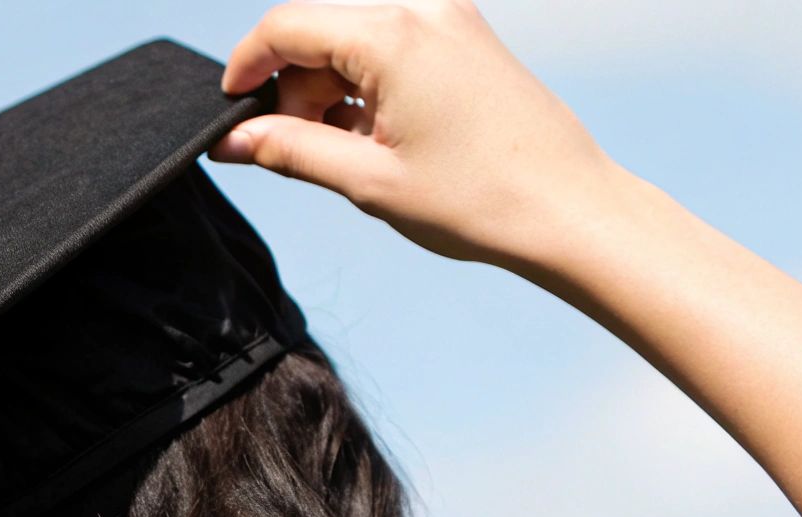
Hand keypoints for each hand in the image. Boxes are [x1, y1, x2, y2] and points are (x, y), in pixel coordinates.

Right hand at [214, 0, 616, 267]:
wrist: (571, 210)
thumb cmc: (481, 200)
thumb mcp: (368, 180)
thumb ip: (290, 149)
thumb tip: (233, 139)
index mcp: (393, 34)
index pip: (286, 26)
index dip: (246, 67)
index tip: (231, 111)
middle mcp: (423, 8)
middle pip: (320, 27)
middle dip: (293, 83)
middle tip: (296, 148)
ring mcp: (451, 18)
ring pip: (354, 35)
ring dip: (330, 85)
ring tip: (347, 150)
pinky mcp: (468, 37)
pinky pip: (393, 43)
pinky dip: (368, 82)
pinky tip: (378, 135)